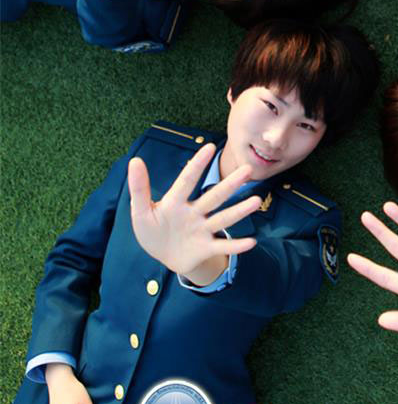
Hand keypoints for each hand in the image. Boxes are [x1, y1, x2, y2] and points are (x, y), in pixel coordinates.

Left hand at [128, 143, 259, 284]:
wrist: (165, 257)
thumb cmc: (154, 230)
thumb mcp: (141, 212)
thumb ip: (139, 189)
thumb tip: (134, 160)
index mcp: (176, 203)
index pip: (187, 181)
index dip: (197, 165)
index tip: (210, 147)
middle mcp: (194, 213)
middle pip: (214, 197)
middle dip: (230, 185)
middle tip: (248, 169)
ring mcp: (202, 231)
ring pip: (223, 219)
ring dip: (239, 211)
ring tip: (256, 201)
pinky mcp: (206, 248)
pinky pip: (222, 247)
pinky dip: (236, 246)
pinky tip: (251, 242)